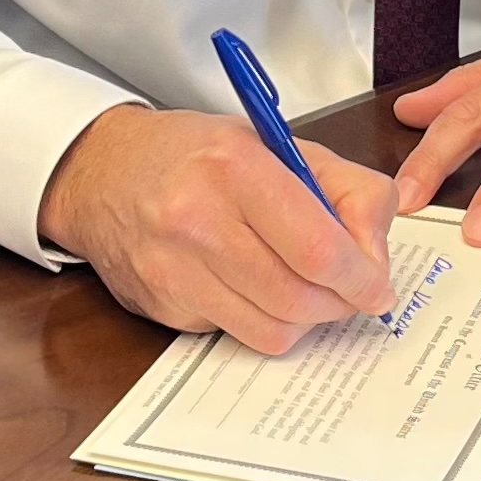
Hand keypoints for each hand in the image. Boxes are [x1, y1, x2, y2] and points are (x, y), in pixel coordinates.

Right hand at [39, 105, 399, 354]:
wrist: (103, 172)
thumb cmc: (198, 156)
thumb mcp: (280, 145)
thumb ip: (347, 190)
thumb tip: (375, 256)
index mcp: (235, 167)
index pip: (318, 249)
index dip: (362, 278)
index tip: (377, 285)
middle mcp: (197, 220)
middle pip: (300, 299)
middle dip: (339, 303)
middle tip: (348, 290)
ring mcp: (173, 270)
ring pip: (273, 331)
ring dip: (304, 318)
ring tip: (303, 285)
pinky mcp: (162, 307)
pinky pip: (237, 335)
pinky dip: (260, 319)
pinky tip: (251, 285)